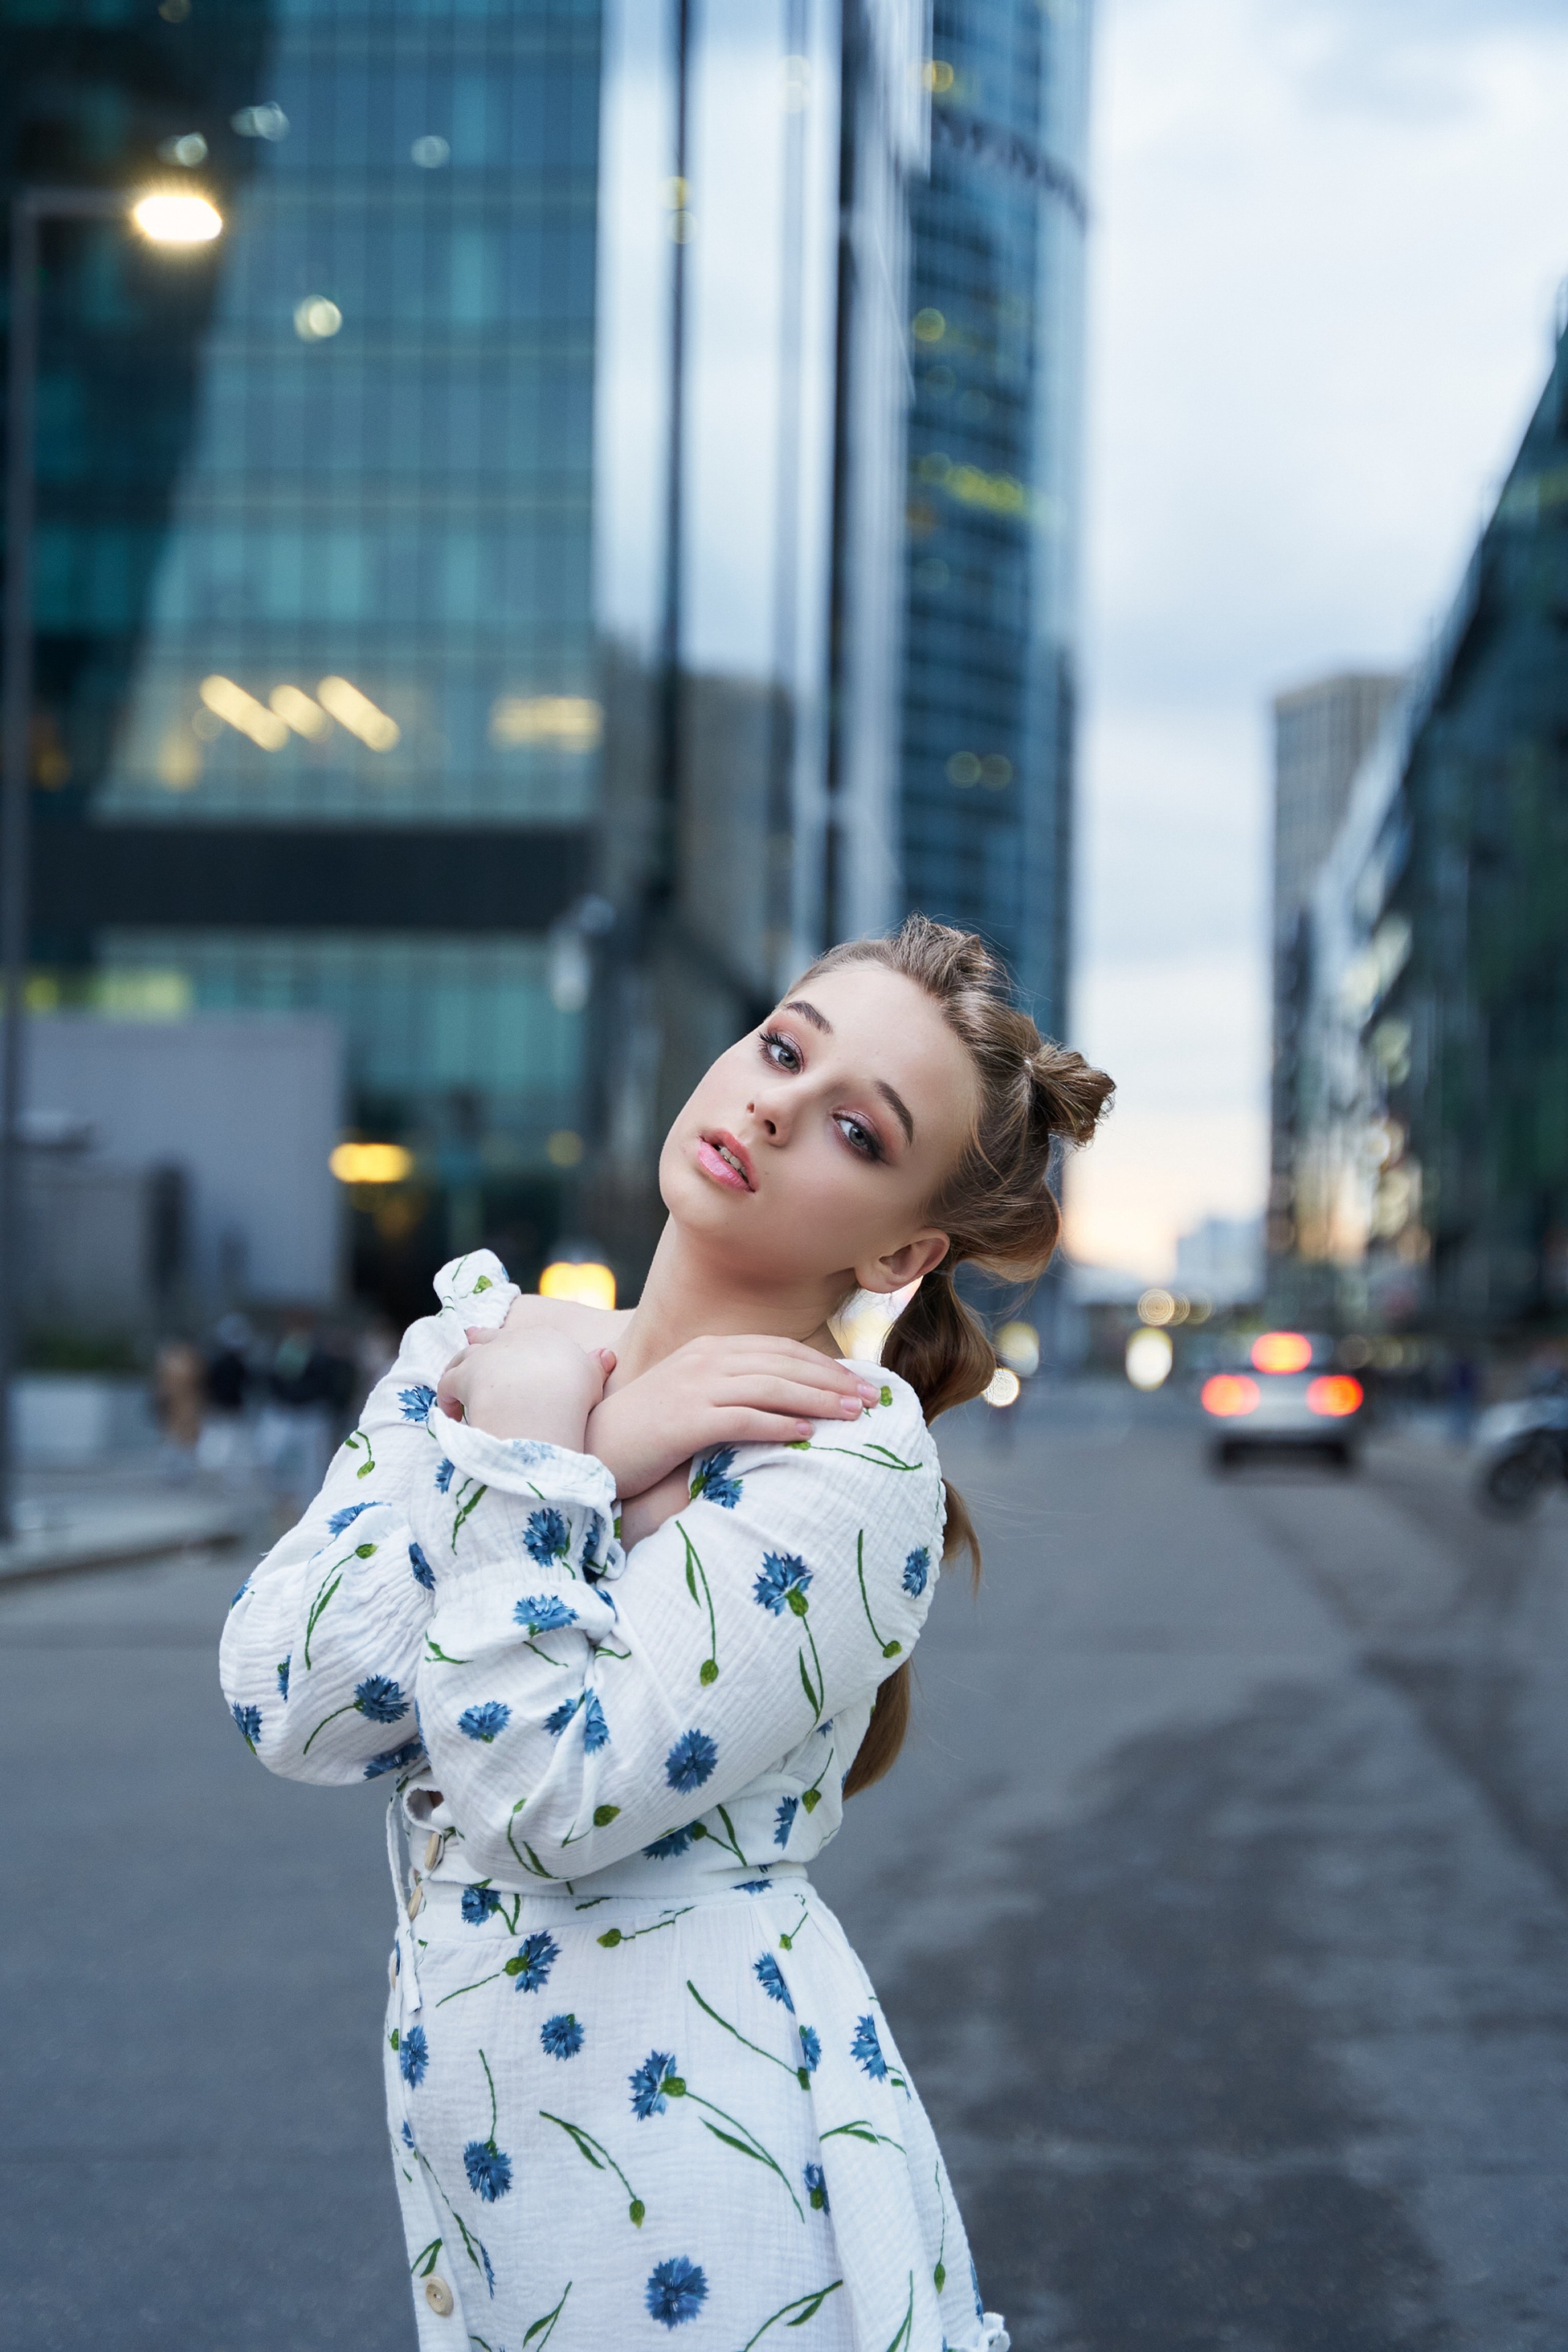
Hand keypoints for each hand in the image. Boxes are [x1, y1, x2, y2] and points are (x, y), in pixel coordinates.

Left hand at [437, 1326, 614, 1449]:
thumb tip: (607, 1354)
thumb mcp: (592, 1378)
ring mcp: (487, 1356)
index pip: (523, 1339)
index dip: (512, 1344)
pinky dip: (446, 1399)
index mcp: (544, 1339)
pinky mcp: (466, 1376)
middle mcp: (513, 1341)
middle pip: (490, 1338)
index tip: (505, 1346)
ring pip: (464, 1357)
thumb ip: (596, 1366)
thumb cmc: (574, 1396)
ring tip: (459, 1392)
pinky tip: (452, 1415)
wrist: (547, 1404)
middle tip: (469, 1336)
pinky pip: (448, 1384)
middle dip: (479, 1338)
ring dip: (459, 1371)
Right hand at [582, 1335, 879, 1500]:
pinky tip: (808, 1432)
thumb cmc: (646, 1431)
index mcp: (709, 1350)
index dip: (823, 1363)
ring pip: (771, 1387)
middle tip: (871, 1398)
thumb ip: (731, 1390)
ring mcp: (694, 1387)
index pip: (779, 1349)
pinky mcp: (685, 1420)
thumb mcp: (692, 1398)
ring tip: (854, 1415)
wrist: (591, 1447)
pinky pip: (743, 1419)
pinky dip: (779, 1423)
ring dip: (818, 1399)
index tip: (859, 1381)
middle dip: (833, 1380)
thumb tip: (781, 1400)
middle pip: (783, 1363)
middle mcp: (705, 1360)